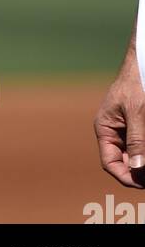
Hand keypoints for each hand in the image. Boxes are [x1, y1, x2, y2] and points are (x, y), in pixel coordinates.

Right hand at [94, 51, 144, 187]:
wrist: (143, 63)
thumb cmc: (136, 83)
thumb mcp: (137, 113)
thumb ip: (136, 141)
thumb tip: (136, 169)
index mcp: (105, 128)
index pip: (110, 163)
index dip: (126, 176)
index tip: (143, 183)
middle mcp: (114, 132)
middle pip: (124, 162)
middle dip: (138, 170)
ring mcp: (126, 130)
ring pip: (134, 155)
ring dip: (142, 161)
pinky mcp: (138, 126)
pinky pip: (140, 145)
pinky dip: (144, 151)